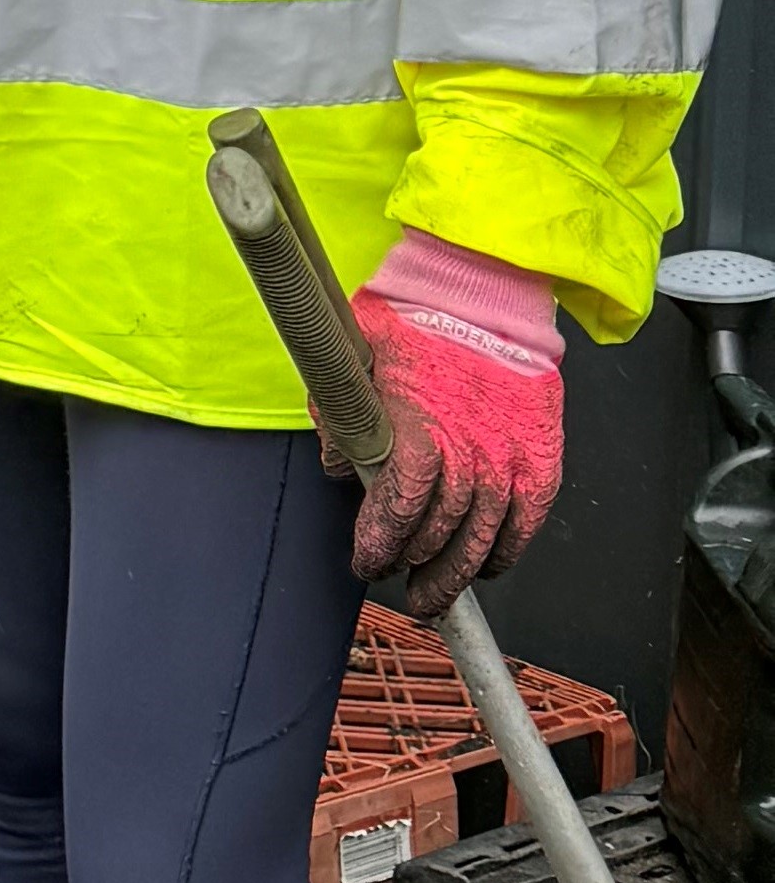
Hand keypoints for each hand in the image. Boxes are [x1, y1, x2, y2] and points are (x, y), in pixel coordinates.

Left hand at [345, 246, 564, 617]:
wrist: (482, 289)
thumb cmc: (414, 317)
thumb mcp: (355, 357)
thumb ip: (342, 412)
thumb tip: (338, 464)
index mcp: (420, 425)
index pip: (401, 505)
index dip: (382, 542)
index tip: (368, 559)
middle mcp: (470, 446)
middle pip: (443, 531)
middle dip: (416, 565)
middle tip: (400, 582)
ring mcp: (511, 453)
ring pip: (486, 535)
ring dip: (458, 572)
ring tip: (436, 593)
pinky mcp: (543, 452)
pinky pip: (528, 518)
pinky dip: (508, 548)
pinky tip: (488, 565)